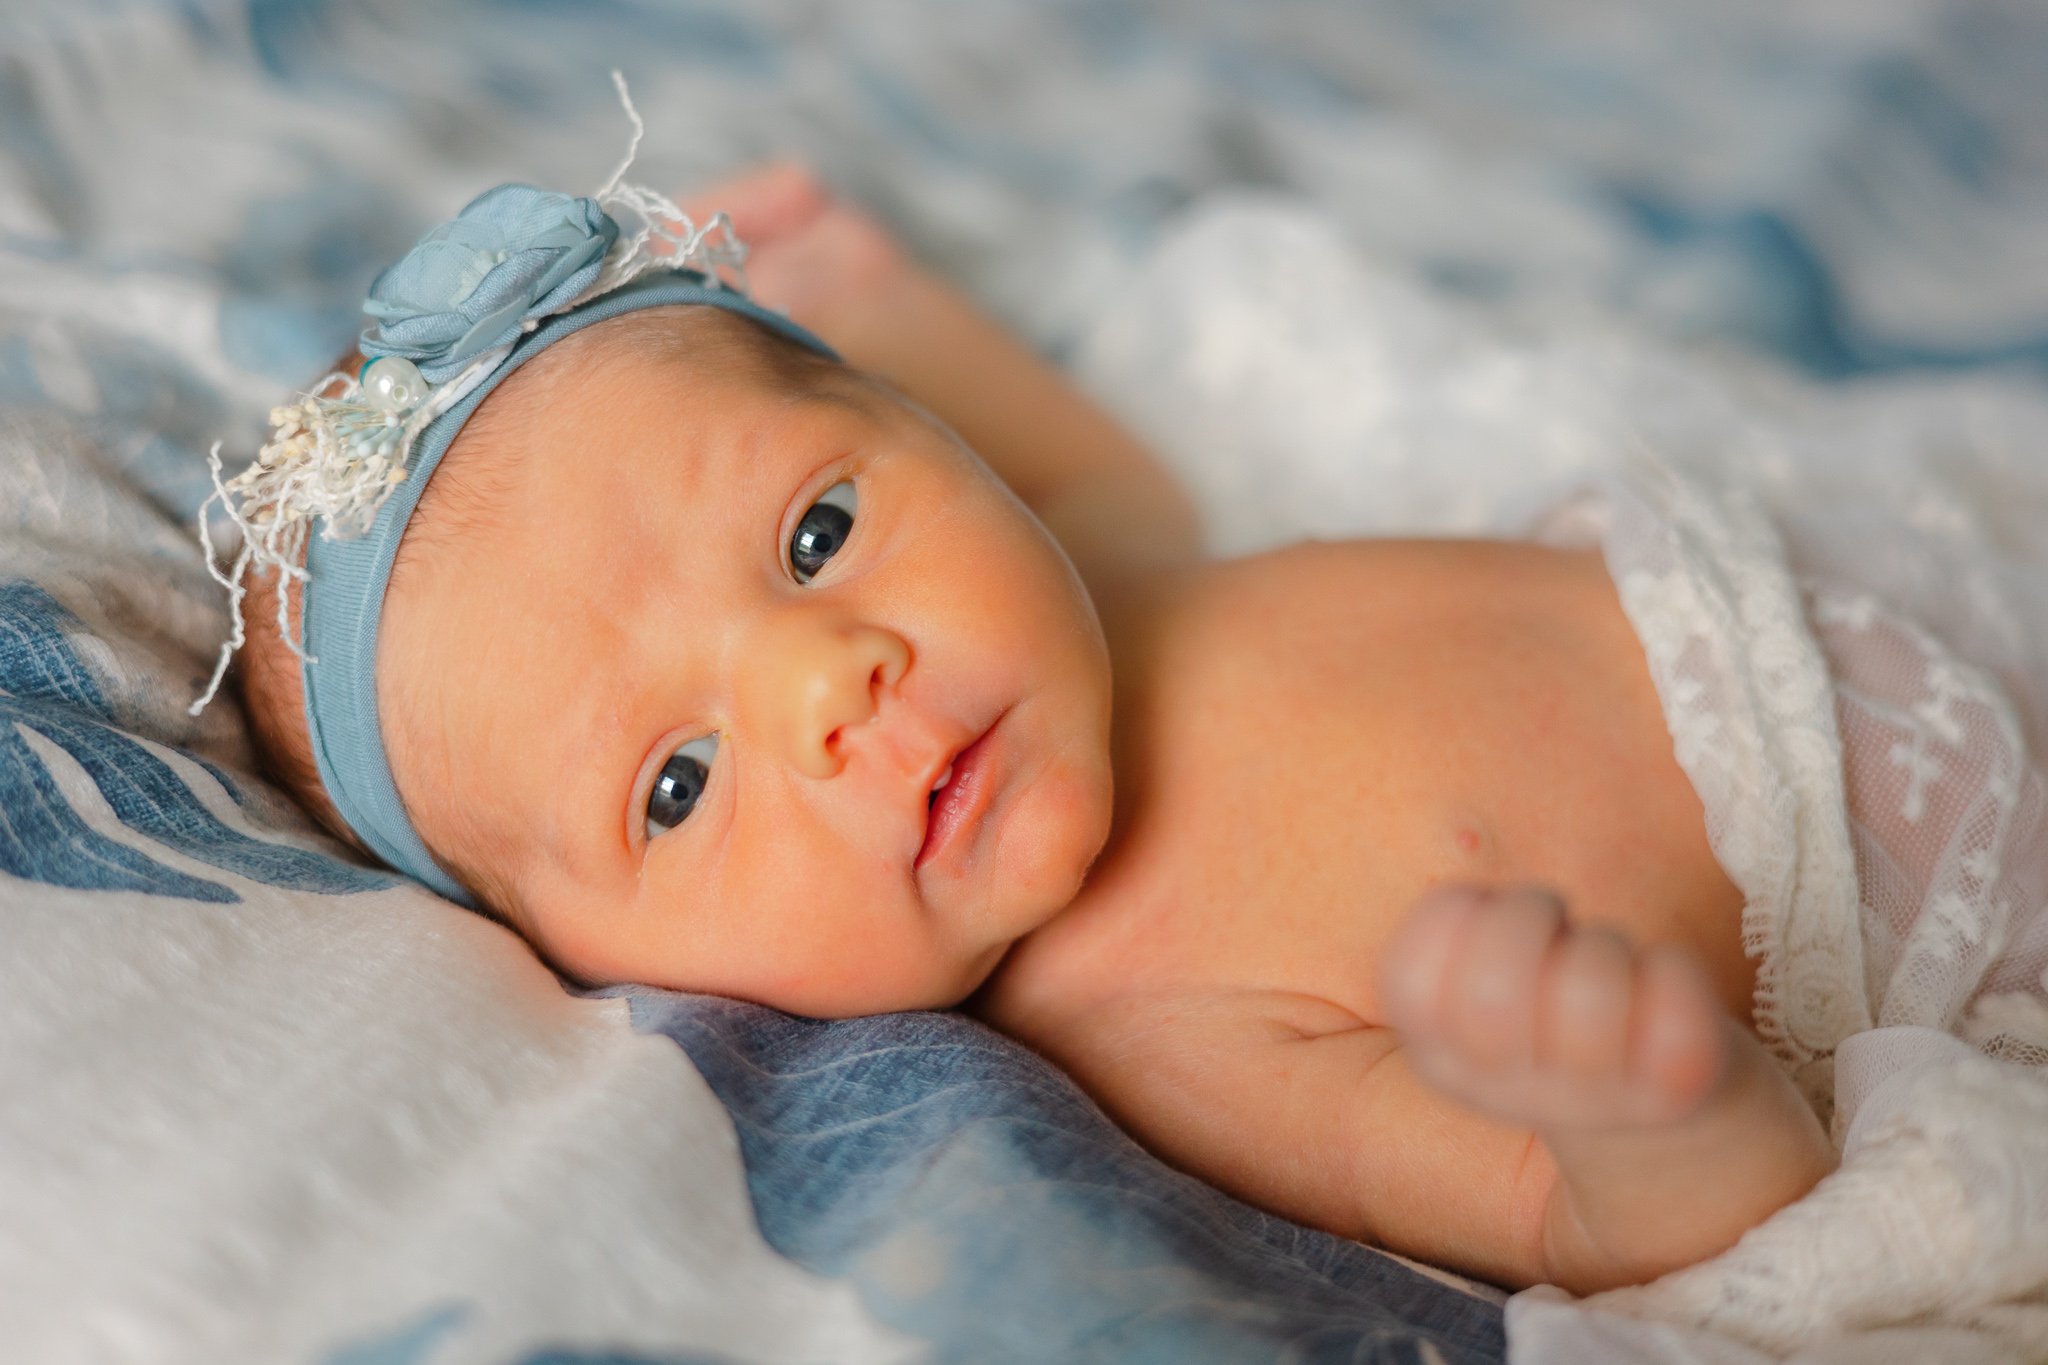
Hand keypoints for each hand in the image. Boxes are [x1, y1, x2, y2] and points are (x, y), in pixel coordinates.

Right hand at [1378, 884, 1730, 1129]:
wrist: (1658, 1134)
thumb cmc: (1552, 1012)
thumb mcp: (1478, 982)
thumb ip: (1459, 935)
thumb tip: (1468, 903)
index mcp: (1441, 1061)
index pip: (1409, 975)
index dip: (1457, 913)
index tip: (1489, 917)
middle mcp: (1506, 1092)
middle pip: (1492, 979)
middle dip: (1530, 913)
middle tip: (1555, 929)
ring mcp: (1592, 1099)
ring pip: (1586, 979)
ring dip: (1606, 942)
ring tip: (1611, 968)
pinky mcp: (1676, 1086)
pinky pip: (1668, 988)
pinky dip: (1672, 966)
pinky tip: (1661, 994)